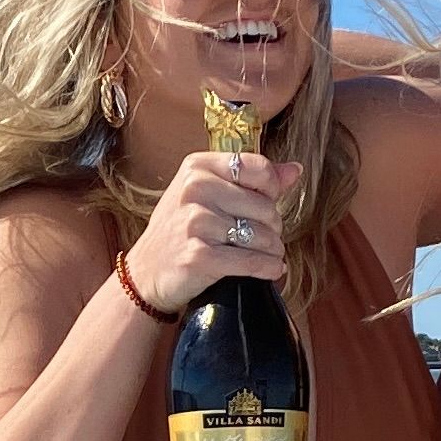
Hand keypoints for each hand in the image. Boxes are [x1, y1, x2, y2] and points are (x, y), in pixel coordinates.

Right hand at [124, 148, 297, 314]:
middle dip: (272, 227)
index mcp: (197, 167)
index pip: (259, 168)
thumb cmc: (181, 231)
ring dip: (272, 250)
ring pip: (262, 236)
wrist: (146, 273)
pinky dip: (268, 268)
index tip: (268, 203)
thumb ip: (252, 180)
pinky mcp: (199, 256)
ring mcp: (195, 223)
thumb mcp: (208, 195)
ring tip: (265, 254)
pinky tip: (270, 269)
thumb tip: (295, 170)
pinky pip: (252, 261)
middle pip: (266, 206)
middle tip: (261, 237)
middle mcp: (195, 190)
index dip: (272, 189)